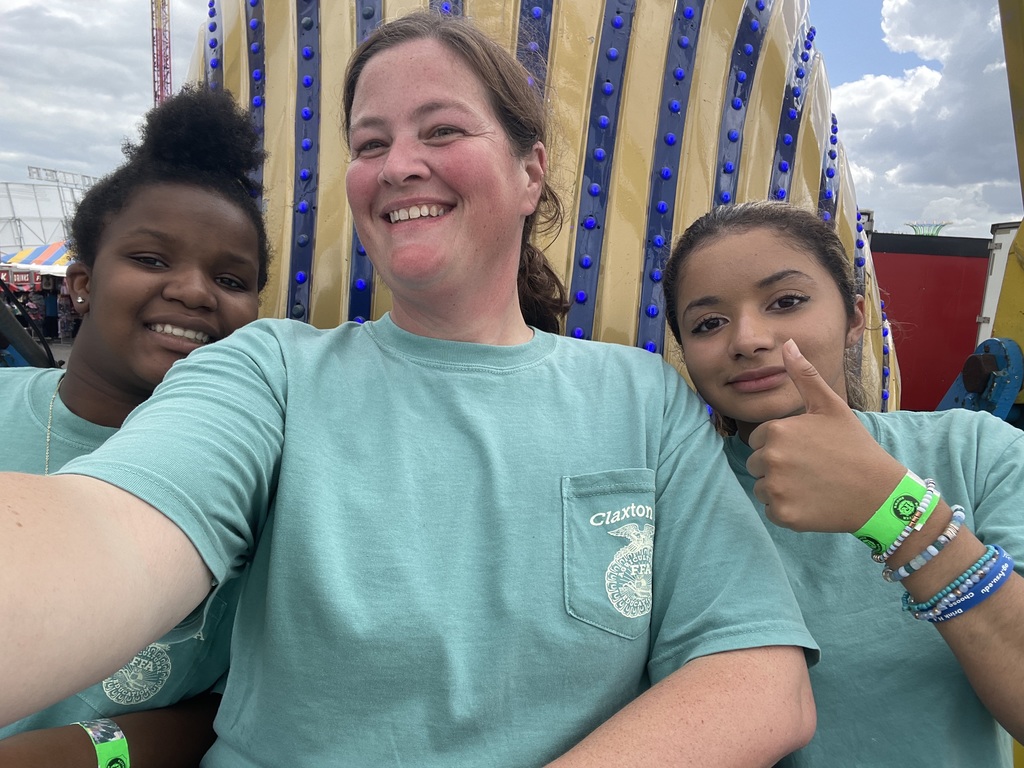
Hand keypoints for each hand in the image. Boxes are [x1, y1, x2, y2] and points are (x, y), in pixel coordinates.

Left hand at [746, 339, 905, 532]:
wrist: (880, 493)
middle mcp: (770, 458)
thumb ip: (804, 376)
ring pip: (762, 488)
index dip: (783, 444)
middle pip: (758, 464)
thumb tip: (787, 344)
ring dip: (781, 489)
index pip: (761, 439)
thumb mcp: (830, 407)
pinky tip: (813, 502)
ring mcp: (775, 489)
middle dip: (778, 466)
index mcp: (777, 430)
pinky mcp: (782, 515)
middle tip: (812, 468)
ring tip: (813, 484)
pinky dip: (788, 510)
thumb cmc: (854, 446)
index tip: (808, 450)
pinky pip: (771, 511)